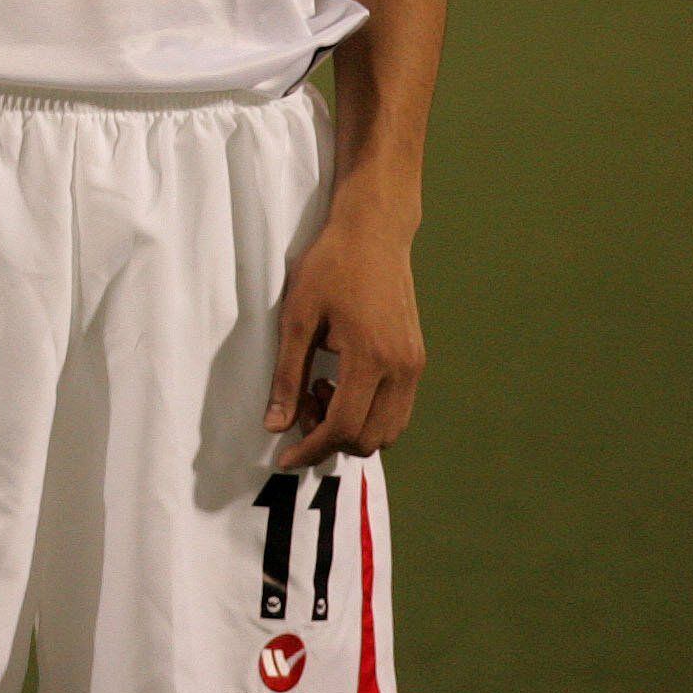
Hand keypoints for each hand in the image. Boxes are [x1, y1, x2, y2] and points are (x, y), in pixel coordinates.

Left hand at [268, 195, 425, 467]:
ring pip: (390, 429)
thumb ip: (287, 375)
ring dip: (353, 428)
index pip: (343, 428)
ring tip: (320, 390)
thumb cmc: (329, 268)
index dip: (312, 449)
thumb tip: (275, 425)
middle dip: (331, 438)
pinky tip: (340, 383)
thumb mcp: (296, 318)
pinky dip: (370, 413)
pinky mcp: (417, 359)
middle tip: (300, 405)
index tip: (285, 458)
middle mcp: (402, 370)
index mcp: (371, 360)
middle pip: (371, 439)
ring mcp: (415, 366)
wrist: (374, 234)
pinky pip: (398, 409)